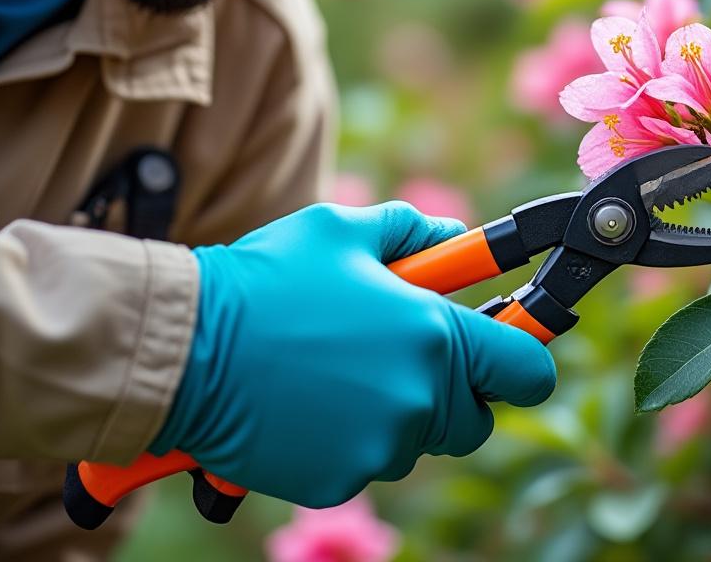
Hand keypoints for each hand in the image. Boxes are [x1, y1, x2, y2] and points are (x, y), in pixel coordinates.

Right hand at [148, 202, 556, 507]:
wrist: (184, 347)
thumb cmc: (265, 279)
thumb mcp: (342, 231)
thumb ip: (415, 230)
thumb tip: (456, 236)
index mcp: (433, 336)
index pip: (527, 369)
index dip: (524, 359)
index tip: (511, 350)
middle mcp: (418, 399)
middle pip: (475, 418)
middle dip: (451, 393)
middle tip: (403, 360)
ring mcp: (380, 446)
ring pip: (415, 442)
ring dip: (394, 415)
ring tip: (334, 373)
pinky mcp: (338, 480)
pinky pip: (363, 464)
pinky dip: (344, 442)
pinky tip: (305, 404)